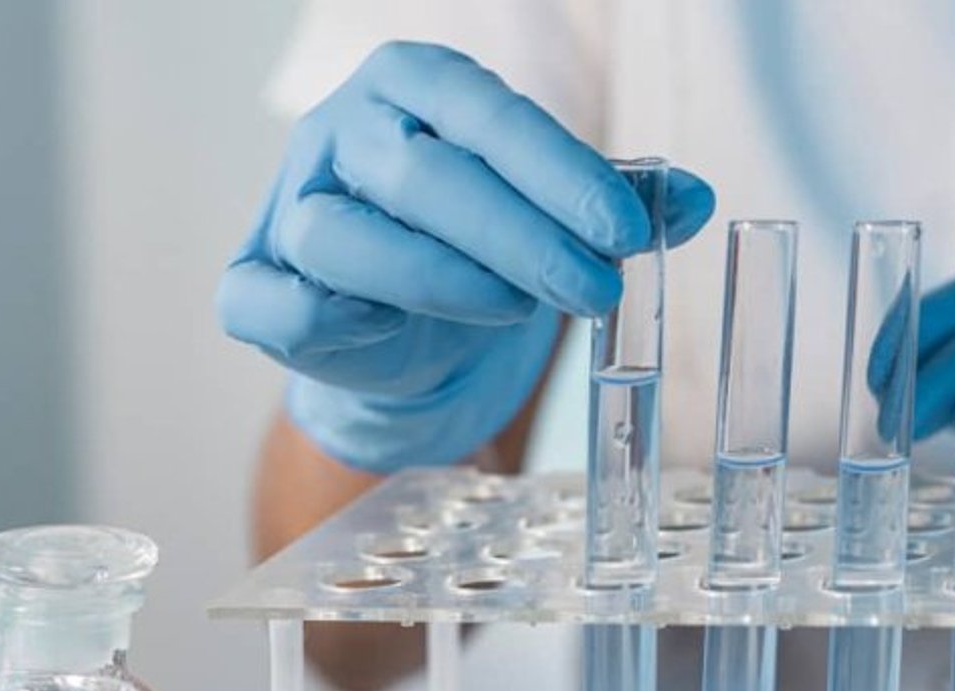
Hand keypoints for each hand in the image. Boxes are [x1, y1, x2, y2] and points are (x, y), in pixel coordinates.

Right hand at [219, 42, 713, 472]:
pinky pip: (276, 305)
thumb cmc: (480, 252)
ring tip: (517, 311)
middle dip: (520, 236)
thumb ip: (623, 201)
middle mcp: (341, 131)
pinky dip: (334, 323)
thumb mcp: (556, 215)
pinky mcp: (257, 287)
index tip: (629, 231)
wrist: (406, 341)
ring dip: (443, 279)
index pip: (487, 113)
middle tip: (597, 289)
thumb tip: (697, 200)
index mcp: (414, 84)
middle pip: (423, 174)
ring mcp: (290, 207)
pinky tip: (393, 334)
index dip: (561, 172)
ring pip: (344, 237)